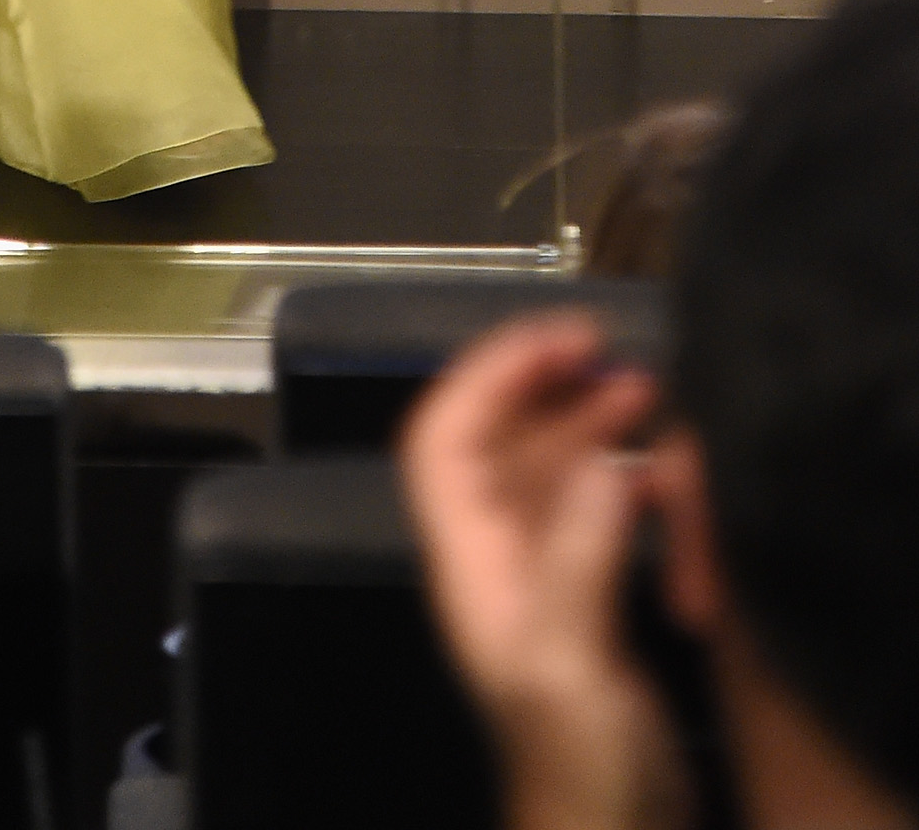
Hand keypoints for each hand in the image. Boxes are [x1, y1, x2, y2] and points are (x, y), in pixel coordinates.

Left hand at [400, 315, 687, 829]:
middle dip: (549, 391)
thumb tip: (600, 461)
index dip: (487, 376)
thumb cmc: (577, 763)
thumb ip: (576, 558)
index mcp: (468, 564)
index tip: (559, 340)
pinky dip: (621, 481)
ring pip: (546, 473)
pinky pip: (590, 514)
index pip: (441, 440)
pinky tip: (663, 474)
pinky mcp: (588, 604)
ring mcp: (540, 580)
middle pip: (497, 445)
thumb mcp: (568, 661)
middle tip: (620, 362)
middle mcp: (494, 559)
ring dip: (587, 427)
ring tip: (648, 397)